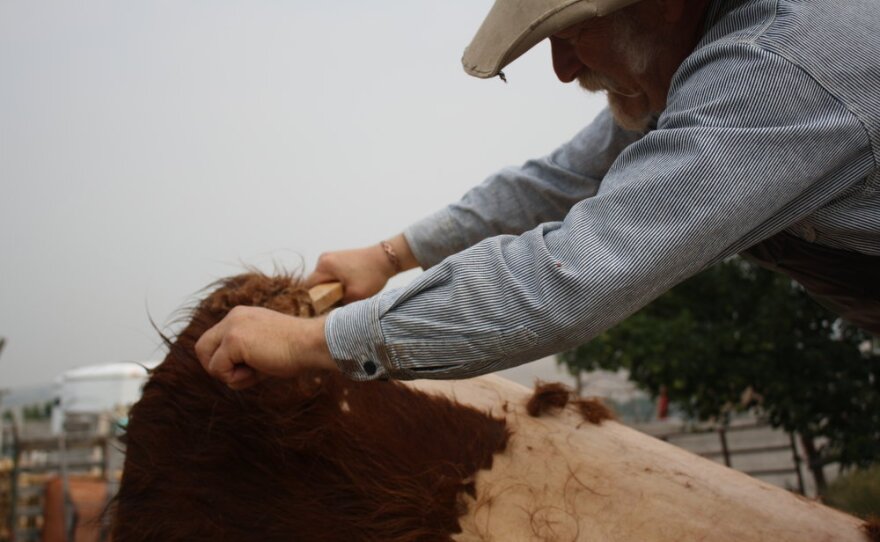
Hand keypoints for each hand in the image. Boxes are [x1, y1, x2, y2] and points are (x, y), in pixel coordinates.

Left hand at [195, 306, 335, 389]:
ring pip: (208, 362)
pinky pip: (218, 369)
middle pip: (202, 349)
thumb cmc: (297, 350)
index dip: (223, 361)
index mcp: (241, 316)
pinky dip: (236, 378)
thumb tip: (227, 374)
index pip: (214, 340)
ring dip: (230, 375)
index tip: (245, 369)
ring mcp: (232, 328)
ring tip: (256, 371)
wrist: (312, 343)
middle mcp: (233, 317)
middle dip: (217, 369)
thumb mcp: (264, 346)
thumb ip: (244, 353)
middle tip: (243, 375)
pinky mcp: (234, 340)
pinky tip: (258, 371)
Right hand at [306, 233, 419, 302]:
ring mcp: (330, 256)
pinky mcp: (337, 258)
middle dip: (324, 294)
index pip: (309, 287)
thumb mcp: (355, 296)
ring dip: (331, 288)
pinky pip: (330, 274)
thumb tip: (328, 311)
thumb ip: (339, 304)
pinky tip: (348, 287)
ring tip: (345, 295)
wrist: (386, 258)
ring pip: (323, 279)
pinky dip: (336, 282)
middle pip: (316, 283)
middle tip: (337, 303)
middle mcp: (323, 259)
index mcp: (324, 266)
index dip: (314, 300)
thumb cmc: (371, 275)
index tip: (325, 308)